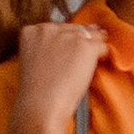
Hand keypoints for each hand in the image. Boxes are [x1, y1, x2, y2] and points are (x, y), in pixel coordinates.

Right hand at [10, 16, 107, 131]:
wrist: (41, 106)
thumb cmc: (38, 91)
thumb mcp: (36, 60)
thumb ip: (49, 46)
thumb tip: (76, 38)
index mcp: (31, 31)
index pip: (58, 27)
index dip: (65, 42)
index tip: (63, 57)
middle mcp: (48, 29)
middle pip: (75, 29)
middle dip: (80, 44)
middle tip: (75, 65)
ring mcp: (67, 36)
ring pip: (91, 36)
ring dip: (92, 51)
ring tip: (82, 69)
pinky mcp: (84, 46)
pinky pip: (102, 46)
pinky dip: (101, 57)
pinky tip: (89, 70)